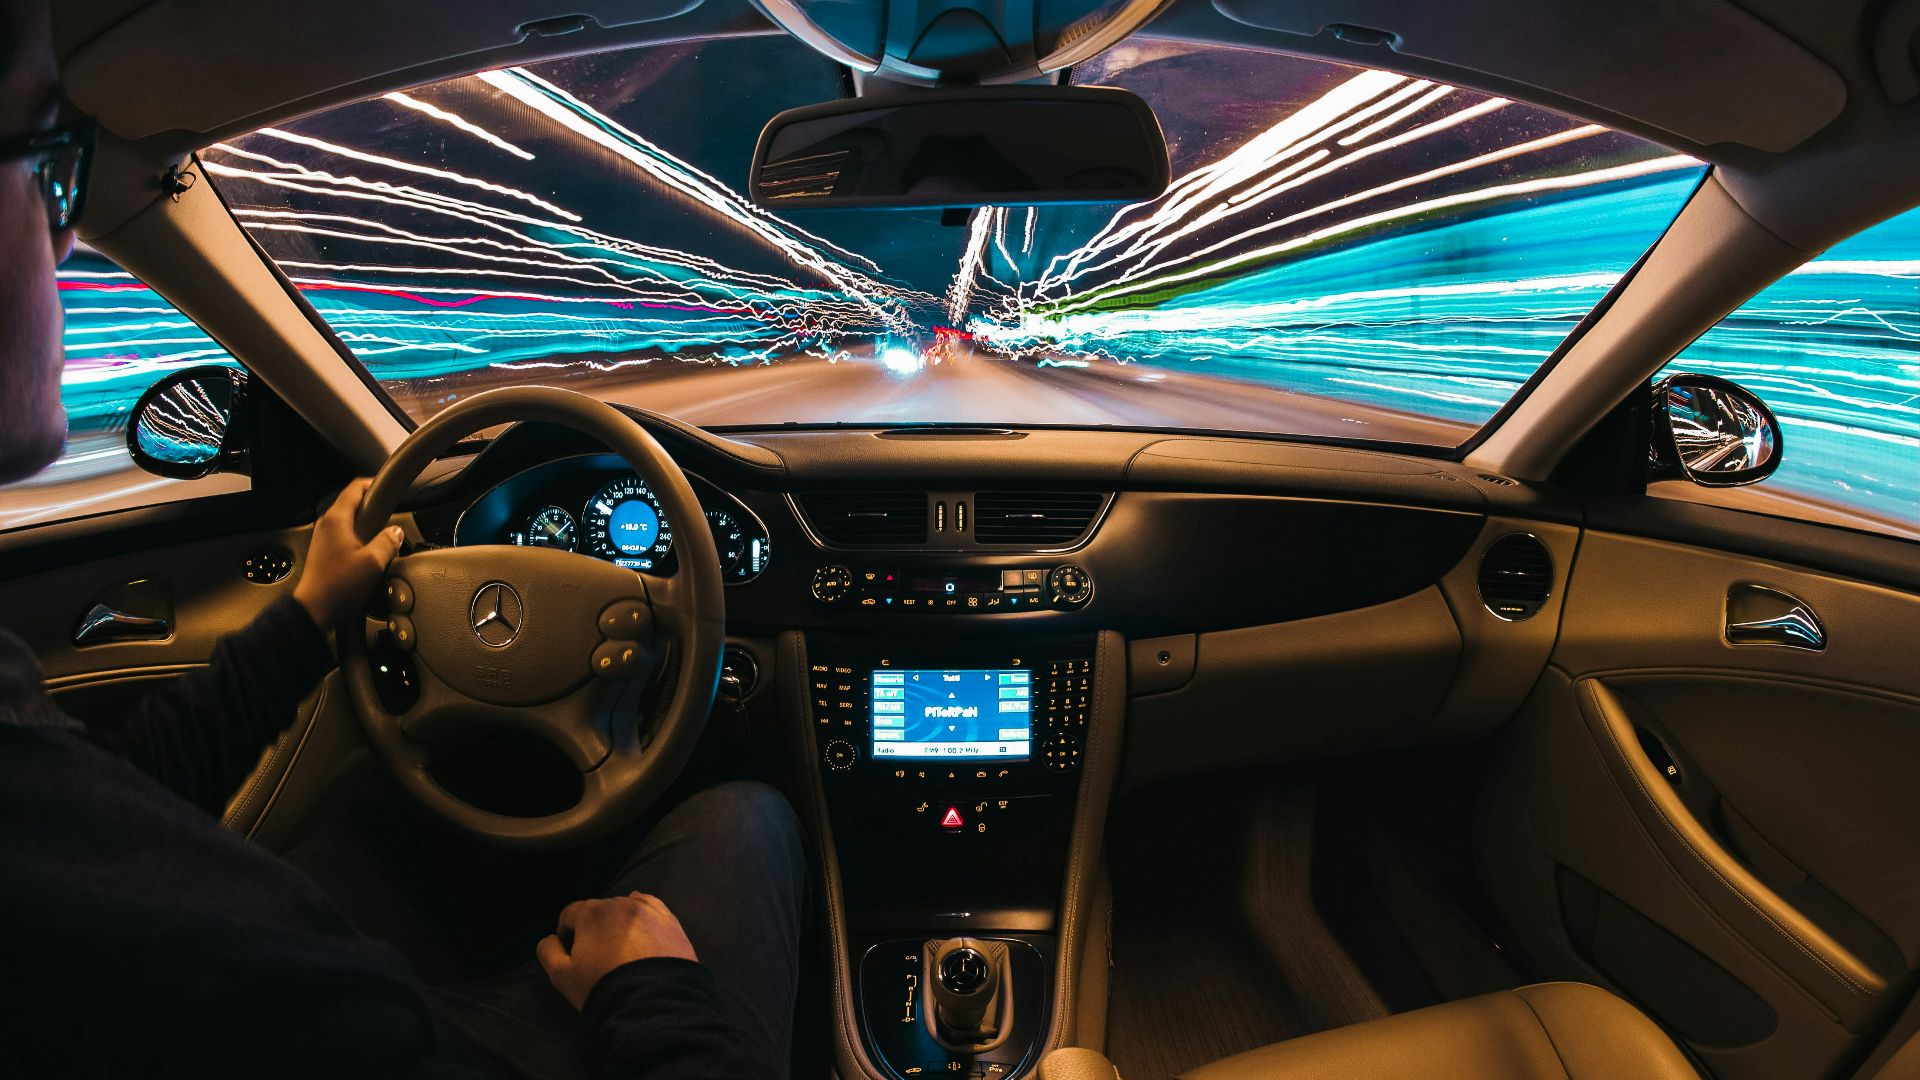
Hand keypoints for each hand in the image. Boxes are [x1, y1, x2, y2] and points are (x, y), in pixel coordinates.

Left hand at [292, 479, 404, 627]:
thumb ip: (388, 542)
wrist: (315, 609)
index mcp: (336, 520)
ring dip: (367, 523)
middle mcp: (326, 524)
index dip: (374, 484)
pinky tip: (369, 552)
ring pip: (349, 519)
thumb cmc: (338, 587)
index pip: (355, 488)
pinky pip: (345, 534)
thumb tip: (396, 532)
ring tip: (382, 535)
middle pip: (352, 502)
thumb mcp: (373, 563)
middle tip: (391, 514)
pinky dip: (359, 536)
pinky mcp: (324, 550)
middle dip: (373, 506)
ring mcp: (323, 537)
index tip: (389, 488)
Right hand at [537, 892, 697, 1009]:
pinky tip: (641, 925)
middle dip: (592, 928)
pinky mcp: (670, 921)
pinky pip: (652, 908)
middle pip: (598, 910)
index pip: (570, 913)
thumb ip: (548, 951)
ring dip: (617, 923)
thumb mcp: (562, 976)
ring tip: (620, 948)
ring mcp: (649, 911)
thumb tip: (550, 939)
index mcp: (592, 913)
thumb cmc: (603, 987)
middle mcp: (621, 904)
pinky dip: (643, 914)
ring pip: (625, 908)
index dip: (565, 932)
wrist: (653, 1003)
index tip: (570, 953)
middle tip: (596, 956)